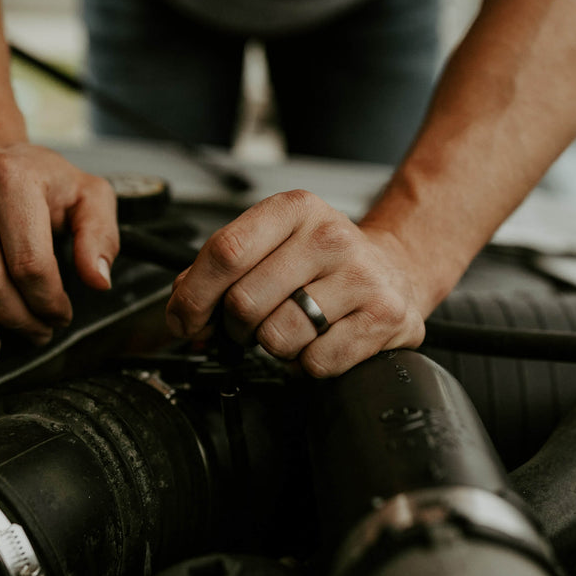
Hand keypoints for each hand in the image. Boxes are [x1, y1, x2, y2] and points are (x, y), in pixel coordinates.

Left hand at [165, 190, 428, 377]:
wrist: (394, 271)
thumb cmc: (323, 262)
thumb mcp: (272, 244)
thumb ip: (220, 270)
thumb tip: (180, 310)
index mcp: (294, 210)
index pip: (225, 252)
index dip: (193, 296)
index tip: (184, 320)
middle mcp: (329, 236)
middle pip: (245, 302)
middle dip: (235, 328)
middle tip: (249, 327)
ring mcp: (360, 276)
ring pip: (277, 337)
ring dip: (274, 348)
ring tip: (293, 329)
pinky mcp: (382, 317)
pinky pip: (315, 362)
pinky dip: (307, 365)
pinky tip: (320, 342)